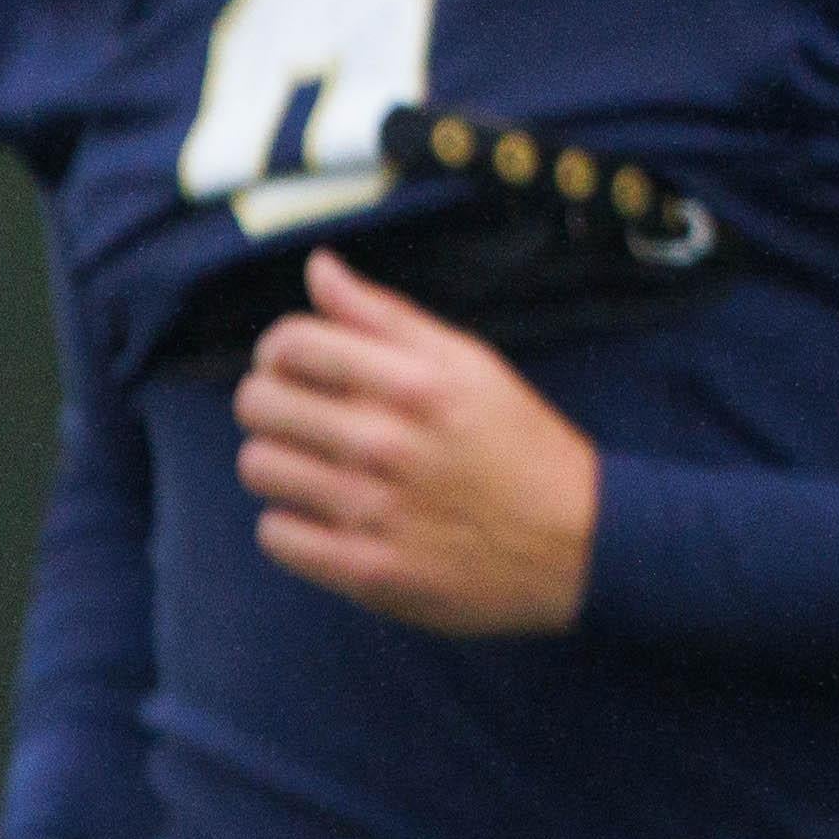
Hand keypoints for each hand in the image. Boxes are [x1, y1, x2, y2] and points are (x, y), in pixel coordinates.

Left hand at [234, 252, 597, 635]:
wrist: (581, 544)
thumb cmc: (520, 445)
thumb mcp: (470, 364)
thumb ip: (386, 316)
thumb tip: (319, 268)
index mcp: (417, 383)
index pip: (289, 343)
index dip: (280, 350)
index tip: (299, 367)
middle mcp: (389, 443)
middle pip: (258, 402)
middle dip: (273, 402)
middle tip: (307, 419)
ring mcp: (375, 511)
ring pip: (258, 467)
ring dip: (282, 464)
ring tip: (321, 469)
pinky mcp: (367, 571)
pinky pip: (276, 536)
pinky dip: (294, 526)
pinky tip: (332, 518)